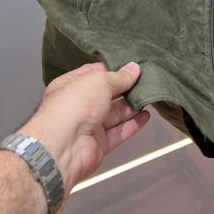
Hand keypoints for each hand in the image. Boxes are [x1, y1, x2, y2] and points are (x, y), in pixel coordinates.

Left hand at [19, 62, 149, 201]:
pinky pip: (119, 132)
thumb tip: (134, 69)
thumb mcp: (99, 81)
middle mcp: (78, 105)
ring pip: (114, 113)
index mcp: (70, 85)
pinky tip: (146, 115)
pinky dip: (132, 124)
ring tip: (149, 94)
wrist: (64, 148)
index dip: (111, 69)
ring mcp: (88, 126)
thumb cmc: (74, 106)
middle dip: (125, 87)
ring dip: (131, 105)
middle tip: (145, 79)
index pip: (93, 73)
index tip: (130, 65)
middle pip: (106, 94)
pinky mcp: (99, 144)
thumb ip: (119, 77)